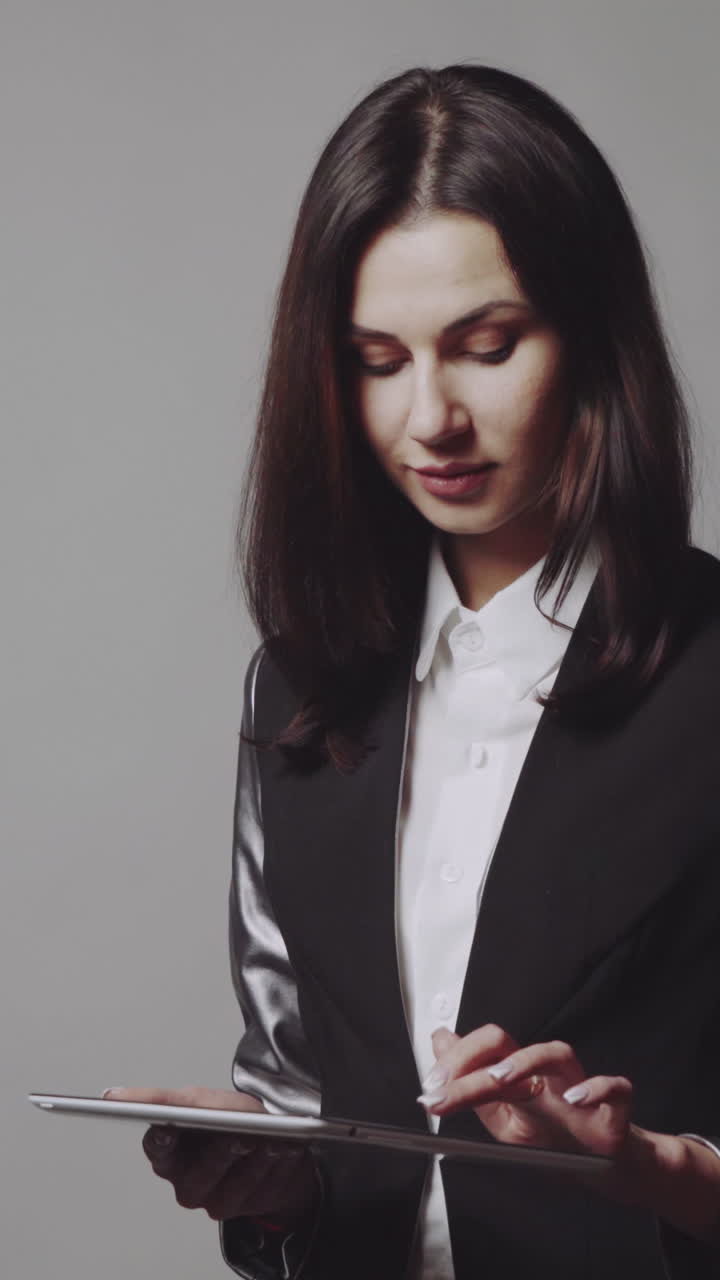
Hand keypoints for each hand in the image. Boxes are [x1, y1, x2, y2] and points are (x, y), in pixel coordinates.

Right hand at [104, 1086, 317, 1224]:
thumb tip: (129, 1098)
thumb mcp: (208, 1101)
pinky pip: (262, 1190)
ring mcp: (215, 1201)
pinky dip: (276, 1166)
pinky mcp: (246, 1209)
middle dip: (221, 1153)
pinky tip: (286, 1150)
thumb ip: (181, 1102)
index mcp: (171, 1153)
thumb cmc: (230, 1118)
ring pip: (234, 1186)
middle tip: (239, 1136)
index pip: (157, 1149)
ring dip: (256, 1160)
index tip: (167, 1129)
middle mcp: (187, 1183)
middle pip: (199, 1173)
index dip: (160, 1141)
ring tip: (273, 1142)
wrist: (271, 1138)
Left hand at [418, 1026, 719, 1242]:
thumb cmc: (556, 1138)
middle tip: (444, 1087)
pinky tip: (576, 1098)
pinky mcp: (616, 1111)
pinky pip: (616, 1089)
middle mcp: (547, 1076)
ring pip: (559, 1054)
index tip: (429, 1090)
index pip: (484, 1050)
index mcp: (521, 1077)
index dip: (454, 1063)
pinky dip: (597, 1089)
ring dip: (527, 1061)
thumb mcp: (503, 1117)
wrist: (609, 1169)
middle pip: (512, 1045)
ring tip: (498, 1078)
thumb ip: (470, 1082)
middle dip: (474, 1059)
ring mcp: (581, 1089)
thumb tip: (438, 1040)